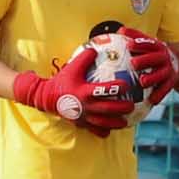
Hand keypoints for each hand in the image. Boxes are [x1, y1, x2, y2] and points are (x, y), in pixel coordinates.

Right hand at [10, 46, 135, 136]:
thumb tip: (95, 47)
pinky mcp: (81, 123)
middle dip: (122, 108)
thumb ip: (84, 57)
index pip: (104, 90)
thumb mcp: (72, 67)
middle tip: (132, 105)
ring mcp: (84, 117)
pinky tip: (111, 130)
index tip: (127, 85)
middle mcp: (86, 106)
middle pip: (108, 109)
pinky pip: (94, 130)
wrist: (46, 97)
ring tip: (126, 121)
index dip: (117, 88)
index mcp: (84, 92)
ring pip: (103, 123)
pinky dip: (103, 131)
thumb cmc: (62, 81)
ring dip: (116, 123)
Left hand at [121, 25, 178, 104]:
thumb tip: (120, 30)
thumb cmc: (156, 54)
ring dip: (152, 78)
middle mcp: (164, 57)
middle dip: (145, 60)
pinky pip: (166, 89)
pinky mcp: (171, 81)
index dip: (139, 43)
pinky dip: (159, 94)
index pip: (148, 43)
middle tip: (133, 63)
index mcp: (157, 47)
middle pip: (155, 58)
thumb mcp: (150, 44)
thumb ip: (136, 37)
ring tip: (142, 82)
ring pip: (161, 74)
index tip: (129, 44)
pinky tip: (152, 100)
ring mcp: (168, 70)